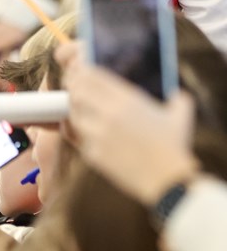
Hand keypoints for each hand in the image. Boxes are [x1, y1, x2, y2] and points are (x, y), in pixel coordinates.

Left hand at [55, 42, 198, 203]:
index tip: (80, 71)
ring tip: (80, 109)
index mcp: (128, 99)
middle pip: (77, 90)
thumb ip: (176, 99)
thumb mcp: (179, 115)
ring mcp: (98, 134)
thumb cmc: (174, 147)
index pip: (92, 74)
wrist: (166, 180)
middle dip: (72, 86)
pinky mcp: (92, 152)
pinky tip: (84, 130)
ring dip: (74, 109)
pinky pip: (77, 136)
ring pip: (73, 113)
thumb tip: (177, 94)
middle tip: (73, 87)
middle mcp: (109, 113)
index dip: (81, 70)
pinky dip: (78, 131)